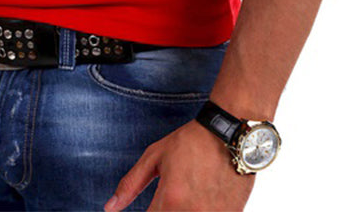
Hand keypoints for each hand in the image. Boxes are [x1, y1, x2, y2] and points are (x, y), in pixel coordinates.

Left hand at [103, 119, 254, 211]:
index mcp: (170, 199)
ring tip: (188, 192)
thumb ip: (131, 184)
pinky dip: (202, 210)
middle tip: (174, 194)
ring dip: (183, 210)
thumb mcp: (155, 157)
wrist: (229, 134)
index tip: (154, 206)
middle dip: (165, 210)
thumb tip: (110, 207)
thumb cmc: (191, 141)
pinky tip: (203, 197)